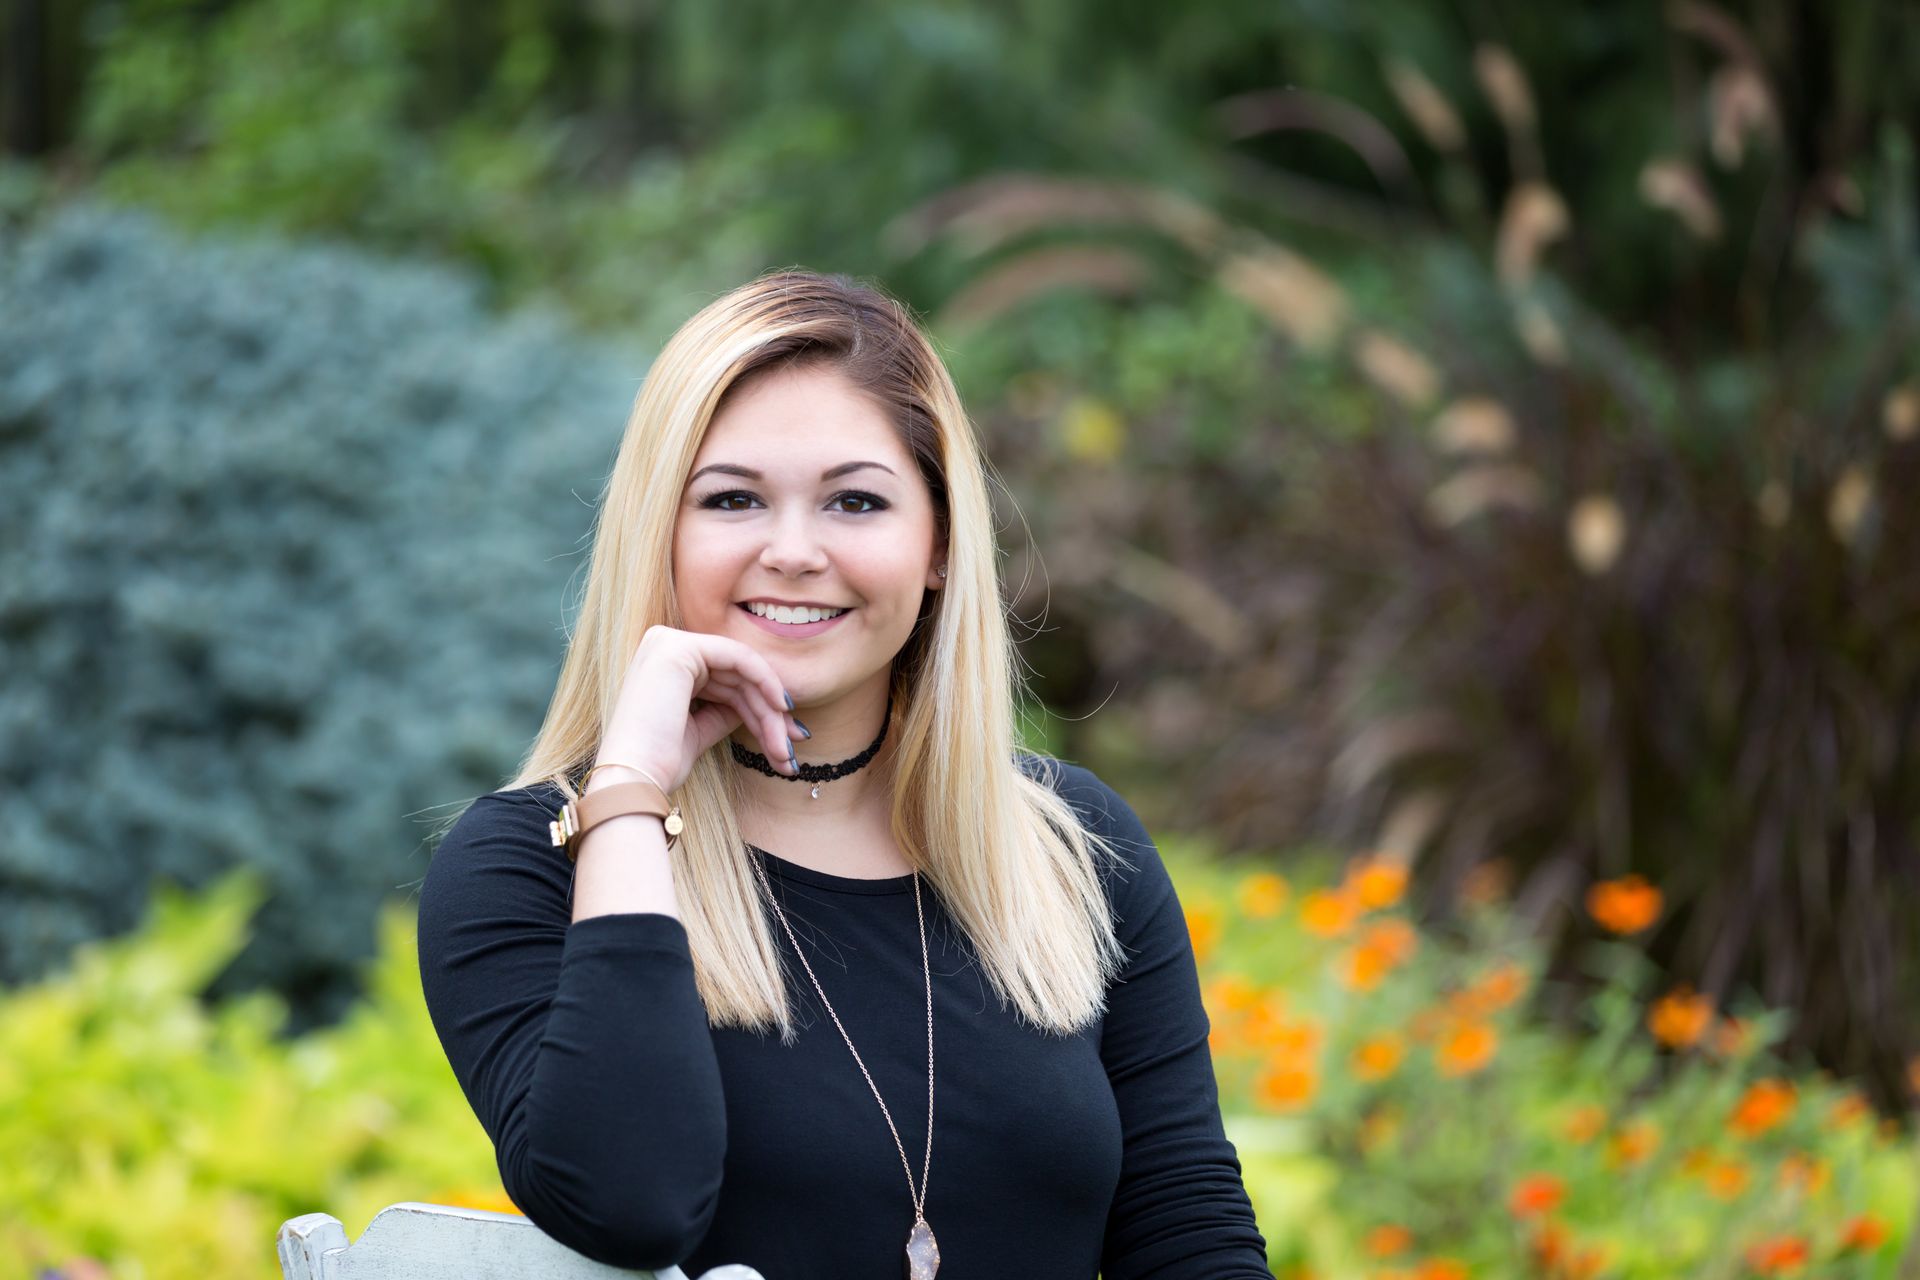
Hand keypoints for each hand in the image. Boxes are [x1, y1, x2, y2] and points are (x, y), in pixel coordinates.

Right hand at [592, 625, 804, 793]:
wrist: (635, 781)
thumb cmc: (660, 764)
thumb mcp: (700, 729)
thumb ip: (726, 709)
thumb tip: (764, 704)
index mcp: (662, 667)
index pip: (723, 681)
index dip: (758, 709)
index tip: (785, 743)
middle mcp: (661, 647)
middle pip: (735, 677)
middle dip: (769, 715)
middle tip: (792, 750)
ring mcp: (666, 644)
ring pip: (741, 671)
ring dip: (769, 712)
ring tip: (786, 749)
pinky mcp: (677, 648)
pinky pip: (738, 657)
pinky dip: (764, 681)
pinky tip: (781, 708)